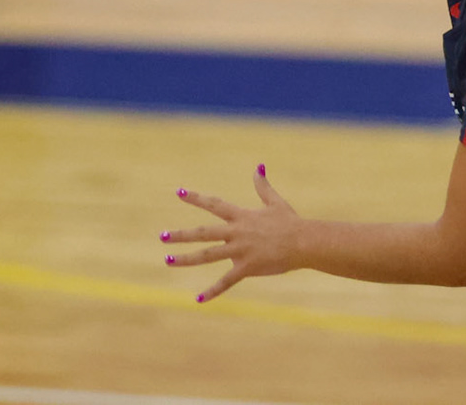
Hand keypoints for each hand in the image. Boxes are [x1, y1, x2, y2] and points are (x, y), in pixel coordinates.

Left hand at [162, 168, 300, 302]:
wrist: (304, 242)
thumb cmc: (290, 222)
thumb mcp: (275, 202)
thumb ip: (263, 186)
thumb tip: (259, 166)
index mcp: (241, 216)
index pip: (213, 205)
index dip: (196, 198)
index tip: (179, 192)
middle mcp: (236, 232)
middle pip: (203, 232)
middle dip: (181, 234)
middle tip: (161, 236)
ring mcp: (240, 250)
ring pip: (207, 255)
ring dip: (186, 258)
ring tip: (168, 260)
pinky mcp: (246, 268)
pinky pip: (226, 281)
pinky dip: (212, 291)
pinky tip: (198, 298)